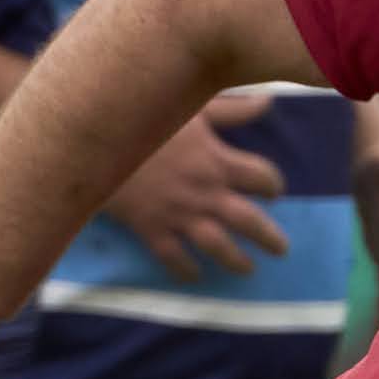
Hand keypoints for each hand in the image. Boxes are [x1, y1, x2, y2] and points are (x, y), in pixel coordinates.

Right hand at [109, 88, 292, 277]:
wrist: (98, 145)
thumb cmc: (147, 120)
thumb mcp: (194, 109)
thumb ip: (233, 110)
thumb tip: (269, 102)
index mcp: (219, 161)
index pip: (262, 177)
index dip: (272, 185)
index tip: (273, 191)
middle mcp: (206, 193)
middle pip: (248, 221)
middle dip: (268, 238)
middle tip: (280, 250)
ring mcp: (178, 215)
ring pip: (217, 246)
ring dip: (236, 261)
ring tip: (247, 269)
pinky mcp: (150, 229)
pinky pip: (173, 257)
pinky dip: (186, 269)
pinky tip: (195, 276)